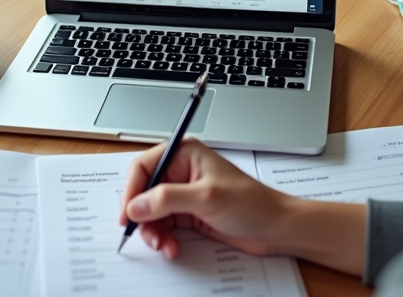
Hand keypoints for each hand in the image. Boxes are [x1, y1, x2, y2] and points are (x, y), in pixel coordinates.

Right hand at [119, 139, 293, 258]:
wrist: (275, 228)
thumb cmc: (251, 203)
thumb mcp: (206, 198)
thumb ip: (166, 199)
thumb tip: (135, 205)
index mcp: (185, 154)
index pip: (144, 167)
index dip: (131, 190)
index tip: (127, 214)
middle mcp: (181, 171)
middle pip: (143, 192)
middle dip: (142, 216)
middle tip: (147, 235)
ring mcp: (184, 194)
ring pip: (151, 212)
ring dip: (153, 231)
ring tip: (164, 245)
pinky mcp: (188, 213)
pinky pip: (163, 225)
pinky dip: (163, 238)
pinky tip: (172, 247)